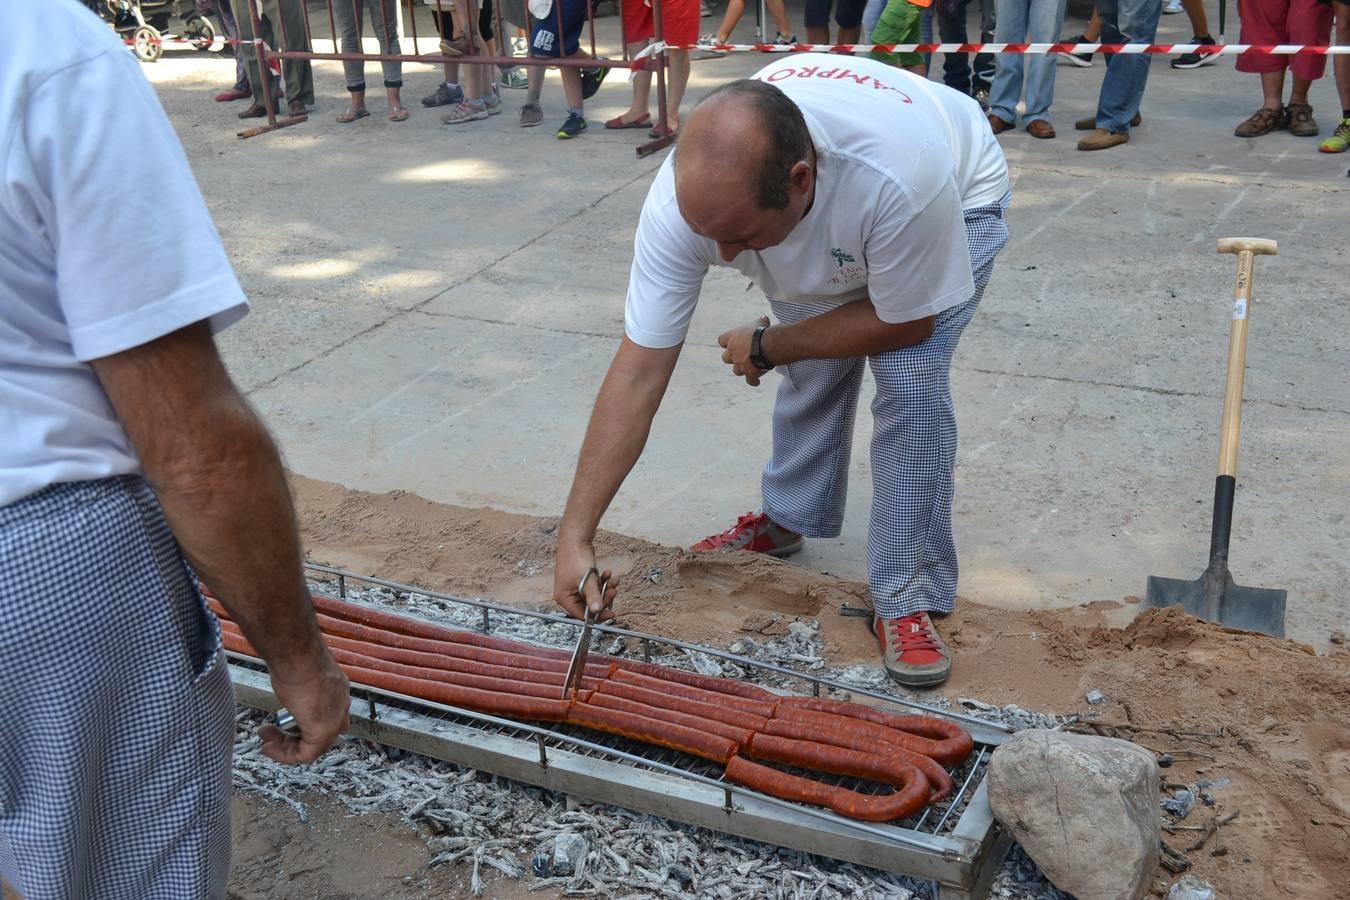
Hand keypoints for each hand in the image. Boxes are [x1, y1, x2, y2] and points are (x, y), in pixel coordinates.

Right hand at [258, 649, 349, 764]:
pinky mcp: (323, 730)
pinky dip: (287, 755)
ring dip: (287, 747)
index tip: (282, 721)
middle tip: (271, 733)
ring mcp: (335, 719)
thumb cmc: (296, 658)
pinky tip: (269, 748)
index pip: (327, 714)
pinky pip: (307, 754)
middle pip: (321, 732)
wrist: (298, 655)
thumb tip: (288, 688)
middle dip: (293, 736)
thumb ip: (299, 687)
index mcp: (337, 689)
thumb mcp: (299, 673)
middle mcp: (340, 705)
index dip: (303, 723)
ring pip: (314, 745)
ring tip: (266, 742)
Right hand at [553, 541, 618, 620]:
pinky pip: (593, 586)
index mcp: (564, 598)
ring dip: (605, 588)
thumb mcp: (587, 580)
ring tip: (613, 580)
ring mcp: (573, 587)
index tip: (611, 613)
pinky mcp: (579, 580)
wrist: (575, 539)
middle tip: (613, 591)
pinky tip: (607, 573)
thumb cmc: (576, 558)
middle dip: (604, 598)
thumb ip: (593, 597)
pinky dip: (601, 581)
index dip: (598, 615)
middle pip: (589, 606)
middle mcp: (567, 595)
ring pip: (593, 595)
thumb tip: (597, 611)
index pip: (582, 615)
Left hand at [718, 316, 770, 386]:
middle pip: (725, 358)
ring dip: (742, 369)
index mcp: (731, 338)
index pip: (721, 340)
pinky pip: (749, 380)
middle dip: (732, 358)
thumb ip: (760, 320)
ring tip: (750, 368)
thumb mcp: (760, 322)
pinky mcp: (749, 374)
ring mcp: (739, 365)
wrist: (766, 346)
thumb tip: (764, 317)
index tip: (732, 341)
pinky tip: (756, 381)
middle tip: (741, 355)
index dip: (727, 342)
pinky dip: (753, 381)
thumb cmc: (761, 332)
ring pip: (736, 371)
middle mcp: (732, 352)